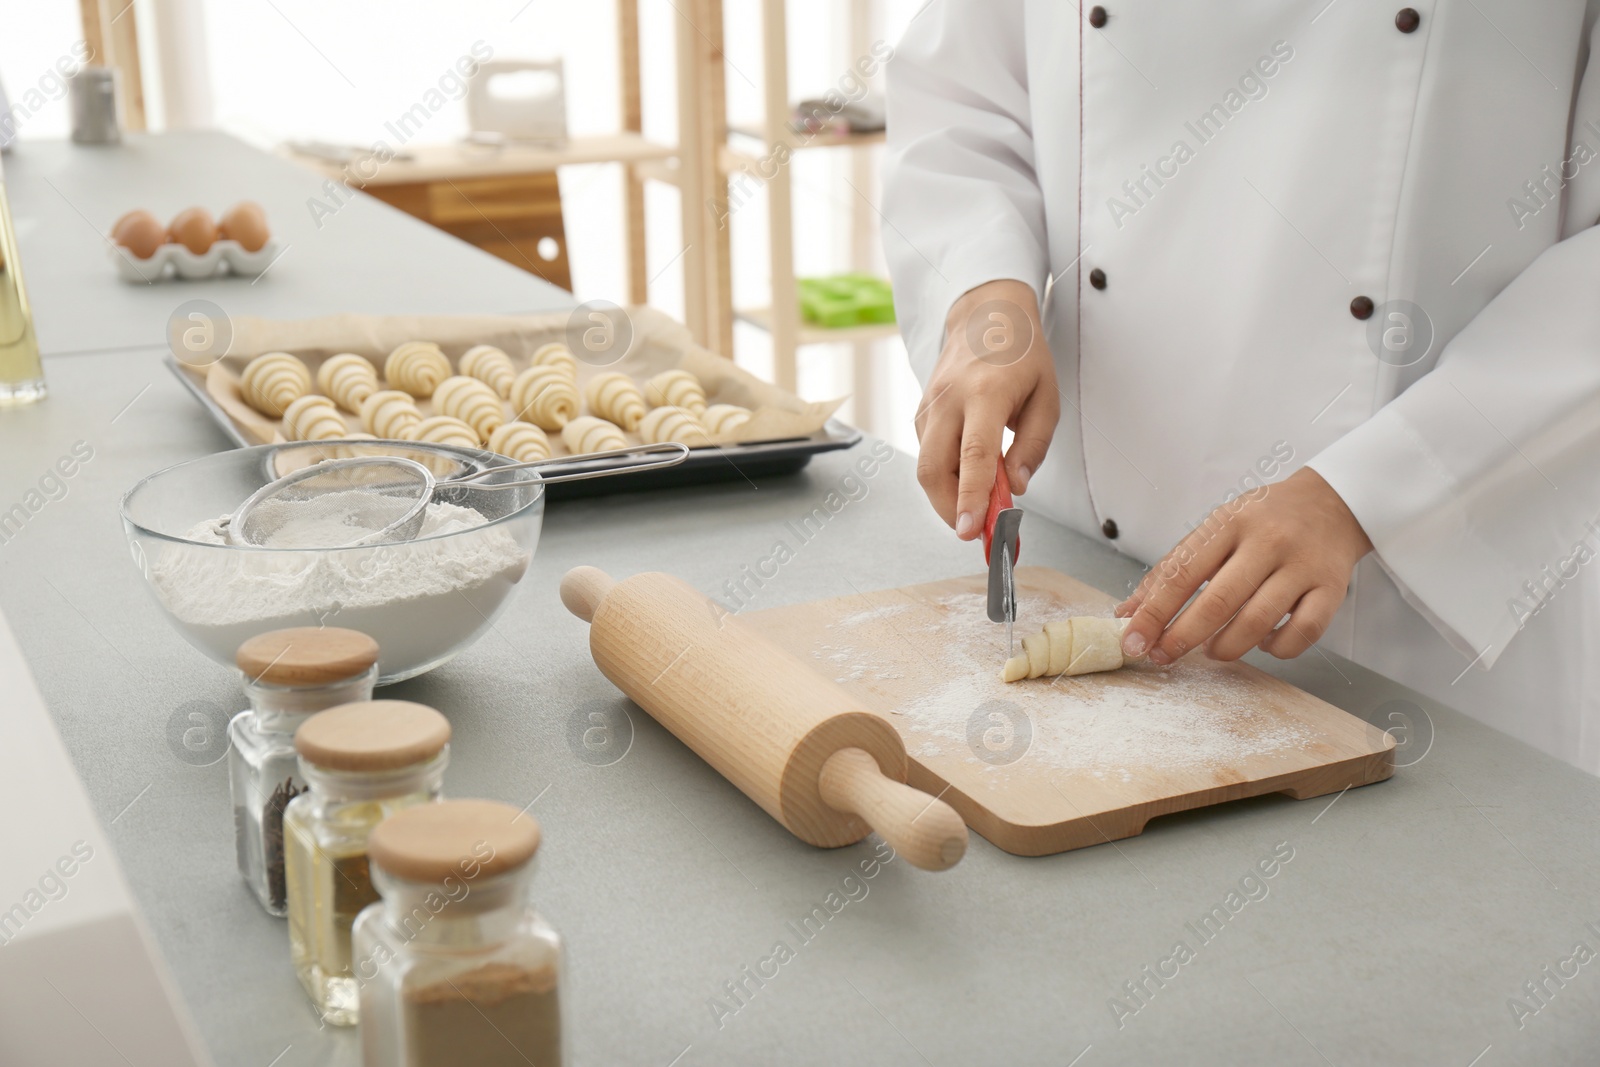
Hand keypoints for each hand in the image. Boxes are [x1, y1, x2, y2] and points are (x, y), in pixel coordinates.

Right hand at [914, 279, 1059, 536]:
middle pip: (933, 470)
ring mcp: (929, 406)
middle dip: (950, 509)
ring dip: (950, 495)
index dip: (971, 497)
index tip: (972, 530)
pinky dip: (947, 476)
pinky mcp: (921, 413)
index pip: (972, 455)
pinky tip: (969, 474)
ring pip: (926, 467)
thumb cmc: (1021, 356)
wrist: (986, 316)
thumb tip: (1015, 487)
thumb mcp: (1047, 397)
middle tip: (975, 529)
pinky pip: (928, 455)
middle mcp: (949, 400)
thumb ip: (1033, 446)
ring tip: (980, 500)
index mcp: (985, 393)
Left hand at [1115, 468, 1372, 662]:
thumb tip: (1129, 612)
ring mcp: (1302, 566)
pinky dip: (1276, 648)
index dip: (1153, 613)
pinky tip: (1262, 643)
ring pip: (1258, 622)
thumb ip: (1173, 569)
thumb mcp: (1216, 529)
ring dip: (1226, 647)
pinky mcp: (1331, 588)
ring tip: (1213, 650)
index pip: (1182, 573)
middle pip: (1218, 602)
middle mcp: (1267, 542)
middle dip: (1182, 638)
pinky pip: (1302, 633)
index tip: (1134, 641)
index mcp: (1229, 523)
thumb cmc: (1263, 520)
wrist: (1332, 501)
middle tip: (1163, 656)